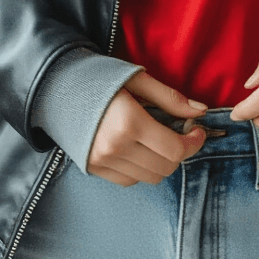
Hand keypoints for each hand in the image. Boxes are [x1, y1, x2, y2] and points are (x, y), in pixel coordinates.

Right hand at [87, 70, 208, 185]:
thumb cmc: (100, 77)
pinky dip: (141, 169)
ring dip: (162, 162)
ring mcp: (102, 161)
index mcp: (129, 122)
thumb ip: (171, 98)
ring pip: (149, 177)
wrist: (57, 86)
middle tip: (180, 133)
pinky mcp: (93, 168)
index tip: (197, 130)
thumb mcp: (138, 80)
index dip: (193, 143)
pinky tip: (139, 149)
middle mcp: (115, 147)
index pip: (174, 150)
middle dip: (180, 152)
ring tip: (158, 140)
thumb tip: (201, 111)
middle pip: (165, 167)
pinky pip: (129, 180)